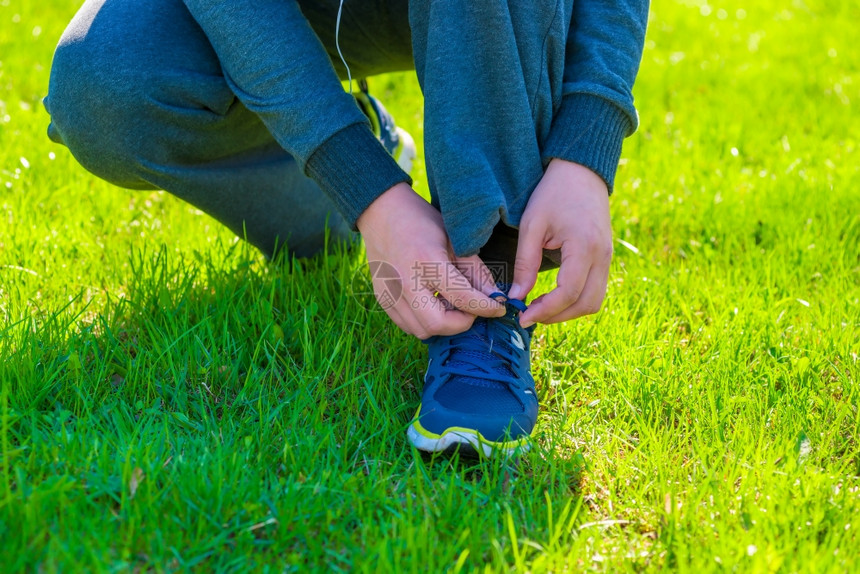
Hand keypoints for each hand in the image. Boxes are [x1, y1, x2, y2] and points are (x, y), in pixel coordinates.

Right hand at [357, 183, 503, 338]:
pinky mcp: (382, 299)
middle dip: (462, 322)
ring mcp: (390, 293)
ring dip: (443, 323)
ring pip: (422, 330)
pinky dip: (425, 321)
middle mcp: (405, 282)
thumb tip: (494, 298)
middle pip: (439, 324)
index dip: (487, 308)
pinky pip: (408, 325)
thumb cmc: (422, 221)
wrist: (381, 213)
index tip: (498, 307)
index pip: (463, 298)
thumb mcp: (455, 240)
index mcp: (427, 262)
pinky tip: (433, 302)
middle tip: (471, 308)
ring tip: (450, 302)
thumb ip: (476, 272)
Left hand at [508, 159, 612, 327]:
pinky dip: (576, 300)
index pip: (568, 293)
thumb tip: (516, 297)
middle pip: (586, 304)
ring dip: (568, 311)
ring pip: (594, 301)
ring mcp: (608, 258)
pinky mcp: (605, 257)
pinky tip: (553, 296)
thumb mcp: (532, 224)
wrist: (581, 171)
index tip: (522, 316)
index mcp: (584, 247)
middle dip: (557, 316)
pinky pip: (596, 290)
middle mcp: (602, 256)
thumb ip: (525, 262)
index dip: (545, 311)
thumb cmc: (553, 193)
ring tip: (539, 308)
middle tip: (529, 315)